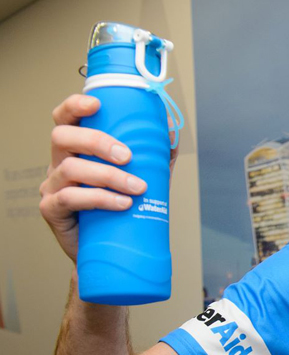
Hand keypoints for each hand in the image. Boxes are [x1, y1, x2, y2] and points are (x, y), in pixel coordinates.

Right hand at [39, 94, 177, 261]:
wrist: (113, 250)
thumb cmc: (125, 206)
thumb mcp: (145, 175)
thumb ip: (156, 152)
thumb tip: (171, 127)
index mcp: (76, 149)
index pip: (65, 119)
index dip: (75, 106)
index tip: (97, 104)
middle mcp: (59, 163)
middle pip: (62, 137)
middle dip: (97, 142)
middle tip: (128, 156)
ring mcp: (52, 186)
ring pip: (70, 168)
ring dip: (109, 176)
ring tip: (137, 187)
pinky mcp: (52, 210)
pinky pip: (70, 198)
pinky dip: (100, 198)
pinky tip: (123, 204)